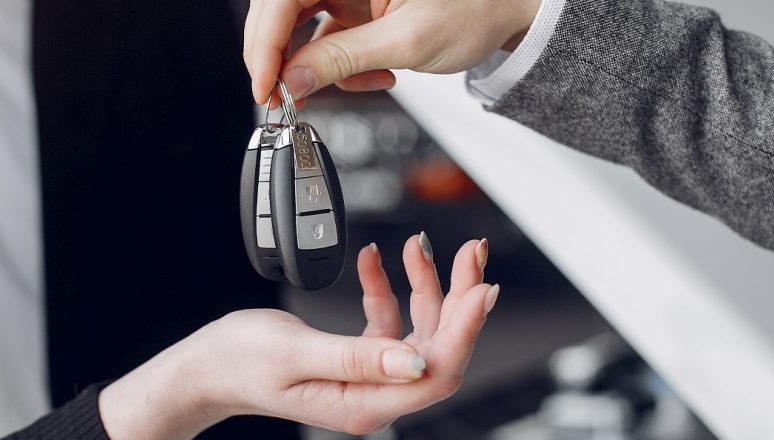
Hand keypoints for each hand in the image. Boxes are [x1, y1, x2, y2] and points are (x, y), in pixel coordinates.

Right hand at [98, 234, 498, 439]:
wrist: (207, 365)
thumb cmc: (239, 362)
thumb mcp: (295, 353)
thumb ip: (357, 357)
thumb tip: (417, 362)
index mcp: (364, 403)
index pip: (436, 371)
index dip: (466, 329)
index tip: (482, 287)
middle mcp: (373, 393)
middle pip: (438, 346)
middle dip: (458, 296)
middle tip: (471, 253)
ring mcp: (367, 374)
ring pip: (418, 329)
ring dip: (425, 285)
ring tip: (421, 244)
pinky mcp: (356, 356)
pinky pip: (387, 319)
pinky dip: (385, 287)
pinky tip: (374, 261)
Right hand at [243, 0, 541, 105]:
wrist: (508, 11)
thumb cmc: (476, 7)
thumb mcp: (406, 41)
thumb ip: (343, 60)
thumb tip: (293, 81)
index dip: (265, 42)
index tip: (266, 83)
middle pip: (281, 10)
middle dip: (280, 57)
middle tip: (280, 96)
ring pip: (298, 28)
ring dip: (314, 66)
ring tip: (354, 84)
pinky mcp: (353, 8)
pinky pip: (324, 39)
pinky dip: (338, 67)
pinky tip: (373, 75)